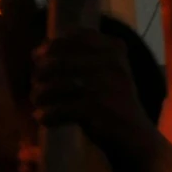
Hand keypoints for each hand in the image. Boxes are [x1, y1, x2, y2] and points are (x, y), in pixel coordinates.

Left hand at [32, 29, 152, 154]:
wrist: (136, 135)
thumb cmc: (113, 100)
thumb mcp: (104, 71)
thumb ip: (78, 56)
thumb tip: (38, 49)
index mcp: (114, 49)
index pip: (74, 37)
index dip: (50, 46)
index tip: (37, 57)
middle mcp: (112, 64)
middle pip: (59, 61)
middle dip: (40, 72)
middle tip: (35, 83)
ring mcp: (106, 86)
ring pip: (56, 86)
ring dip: (40, 94)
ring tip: (37, 101)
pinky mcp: (98, 110)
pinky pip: (60, 109)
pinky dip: (47, 115)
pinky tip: (42, 118)